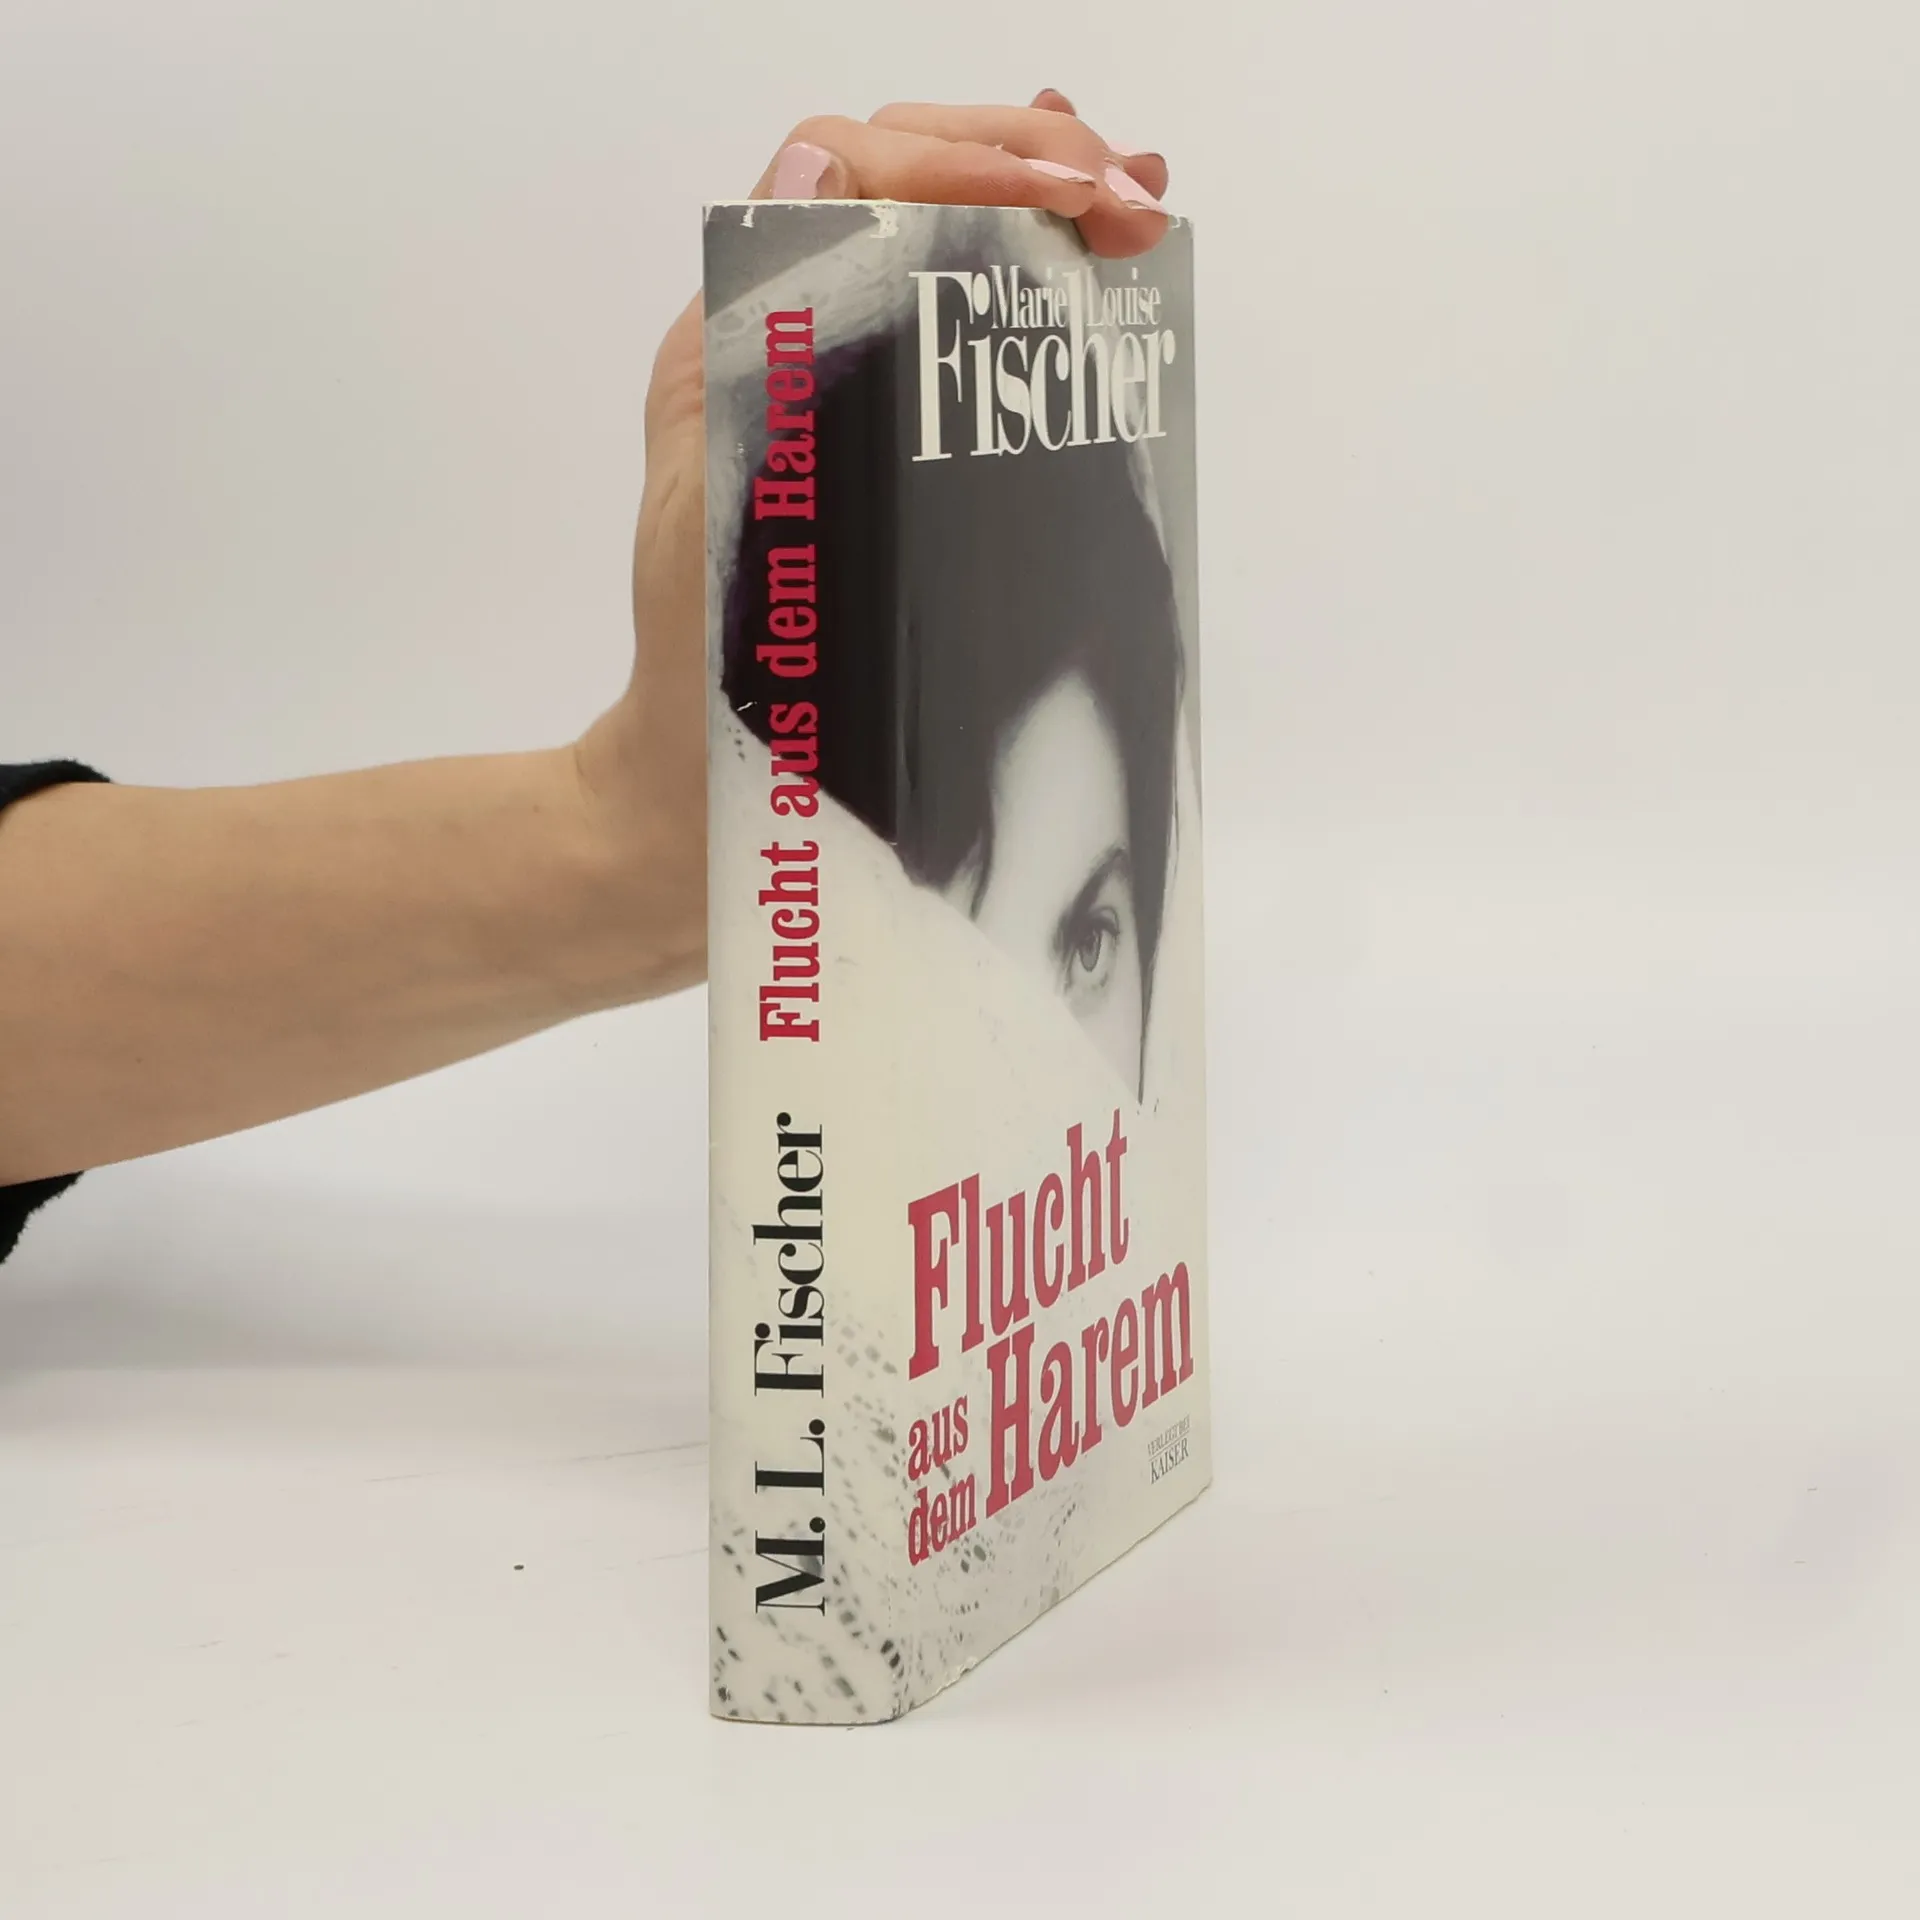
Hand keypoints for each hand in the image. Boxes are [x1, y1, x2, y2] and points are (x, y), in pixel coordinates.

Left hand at [573, 93, 1172, 981]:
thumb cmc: (705, 672)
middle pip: (910, 188)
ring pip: (945, 257)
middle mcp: (795, 350)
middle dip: (1027, 166)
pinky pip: (965, 356)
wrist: (708, 793)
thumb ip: (754, 346)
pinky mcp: (897, 469)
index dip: (968, 160)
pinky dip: (1034, 299)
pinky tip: (1101, 277)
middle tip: (1130, 194)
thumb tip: (814, 164)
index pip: (853, 175)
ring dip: (1042, 210)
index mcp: (743, 341)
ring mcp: (850, 406)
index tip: (1072, 198)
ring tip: (1134, 202)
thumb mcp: (712, 499)